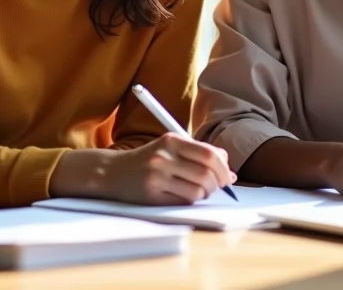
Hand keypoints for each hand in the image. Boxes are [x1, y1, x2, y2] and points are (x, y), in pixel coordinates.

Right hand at [49, 133, 236, 204]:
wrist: (112, 172)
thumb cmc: (149, 160)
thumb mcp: (171, 148)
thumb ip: (199, 154)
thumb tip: (230, 171)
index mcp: (172, 140)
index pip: (209, 154)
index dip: (223, 167)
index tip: (227, 176)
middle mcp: (164, 156)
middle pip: (206, 173)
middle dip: (217, 184)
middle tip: (216, 187)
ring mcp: (157, 176)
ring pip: (197, 190)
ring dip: (204, 194)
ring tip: (199, 191)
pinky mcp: (151, 195)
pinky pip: (183, 201)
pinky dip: (191, 201)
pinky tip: (185, 196)